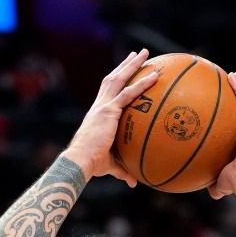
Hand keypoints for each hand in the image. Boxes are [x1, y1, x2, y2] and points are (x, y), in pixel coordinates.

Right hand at [66, 49, 159, 184]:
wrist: (81, 161)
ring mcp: (104, 106)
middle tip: (138, 54)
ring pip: (119, 79)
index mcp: (99, 114)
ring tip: (144, 53)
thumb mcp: (112, 165)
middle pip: (113, 78)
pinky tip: (154, 77)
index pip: (108, 91)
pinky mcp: (109, 111)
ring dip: (132, 65)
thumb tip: (134, 183)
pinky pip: (128, 94)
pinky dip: (141, 84)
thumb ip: (124, 170)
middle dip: (126, 64)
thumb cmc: (93, 165)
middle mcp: (100, 106)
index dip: (118, 78)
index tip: (126, 69)